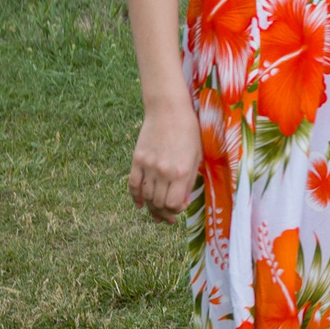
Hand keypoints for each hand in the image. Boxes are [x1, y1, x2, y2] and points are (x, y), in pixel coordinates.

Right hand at [130, 106, 200, 223]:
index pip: (172, 204)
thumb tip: (180, 203)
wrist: (168, 110)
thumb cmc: (189, 132)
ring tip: (156, 213)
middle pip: (158, 202)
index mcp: (181, 171)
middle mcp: (163, 171)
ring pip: (146, 196)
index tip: (178, 208)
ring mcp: (148, 166)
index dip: (175, 210)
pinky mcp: (137, 160)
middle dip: (163, 213)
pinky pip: (133, 185)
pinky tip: (140, 204)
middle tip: (167, 218)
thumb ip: (189, 181)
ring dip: (151, 207)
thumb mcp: (196, 156)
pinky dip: (135, 197)